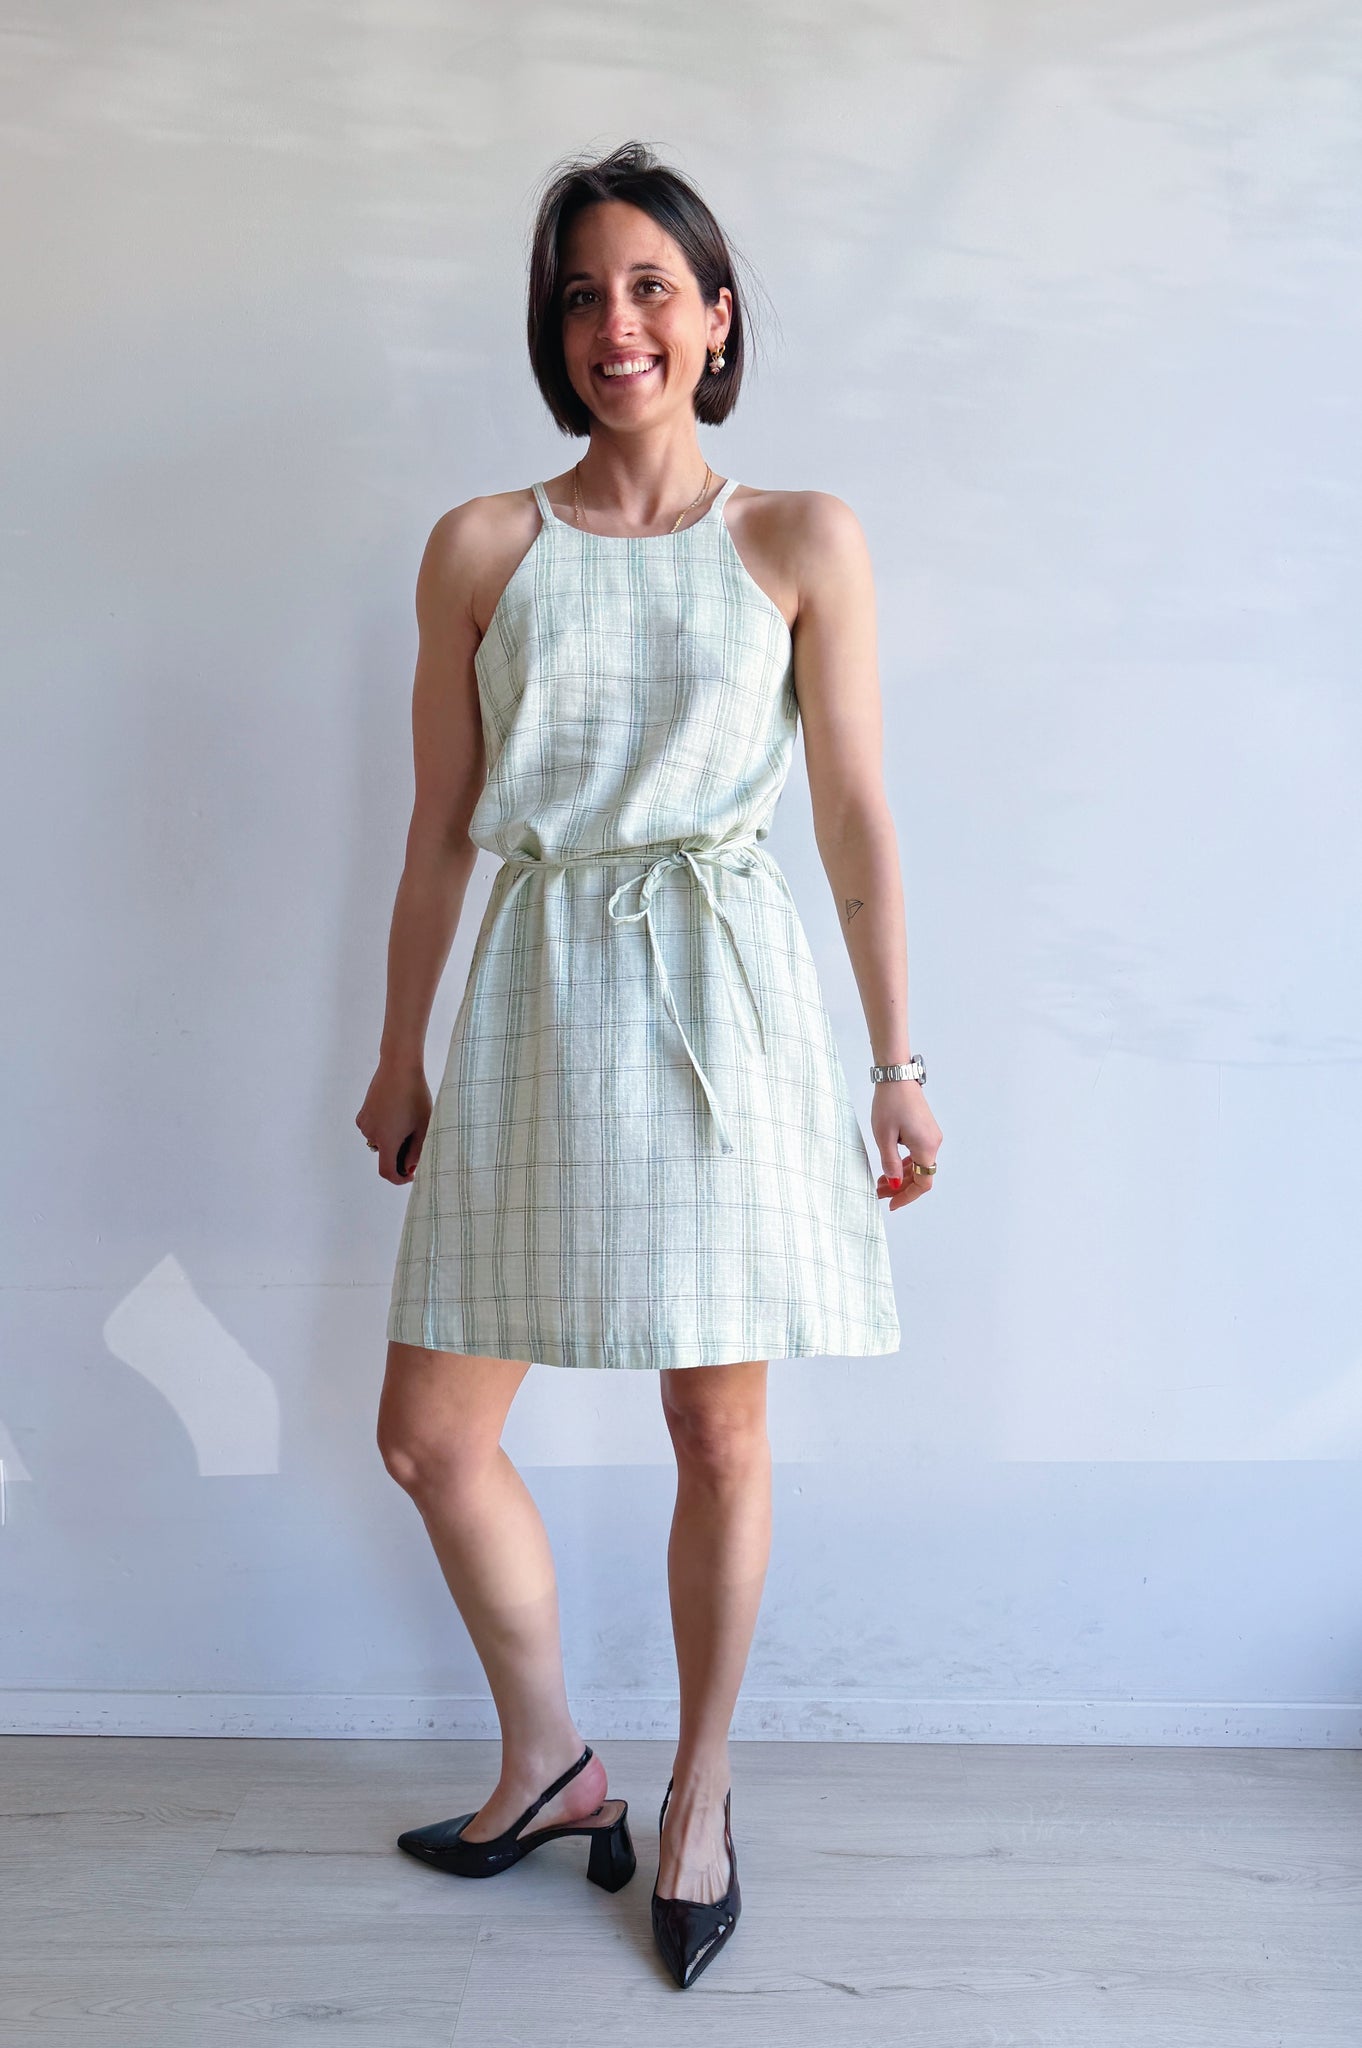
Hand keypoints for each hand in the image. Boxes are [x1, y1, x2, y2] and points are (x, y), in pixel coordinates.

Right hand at [355, 1062, 431, 1185]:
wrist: (399, 1067)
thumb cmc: (415, 1096)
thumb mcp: (423, 1126)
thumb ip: (417, 1151)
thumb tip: (410, 1167)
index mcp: (387, 1140)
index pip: (387, 1172)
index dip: (399, 1178)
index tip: (411, 1174)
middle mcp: (372, 1134)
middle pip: (385, 1156)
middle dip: (400, 1155)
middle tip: (416, 1140)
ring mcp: (365, 1123)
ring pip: (380, 1142)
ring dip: (392, 1140)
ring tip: (408, 1122)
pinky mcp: (363, 1113)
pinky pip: (373, 1129)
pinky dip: (384, 1129)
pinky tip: (397, 1113)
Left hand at [871, 1081, 941, 1212]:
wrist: (897, 1076)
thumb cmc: (890, 1103)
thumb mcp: (884, 1136)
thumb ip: (890, 1163)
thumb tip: (895, 1184)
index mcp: (926, 1147)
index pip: (922, 1183)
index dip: (907, 1197)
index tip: (891, 1204)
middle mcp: (933, 1143)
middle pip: (921, 1176)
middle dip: (900, 1187)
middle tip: (879, 1193)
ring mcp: (930, 1136)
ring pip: (918, 1165)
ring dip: (901, 1176)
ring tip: (880, 1182)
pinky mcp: (925, 1129)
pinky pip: (917, 1153)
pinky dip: (904, 1163)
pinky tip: (890, 1166)